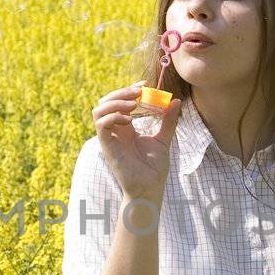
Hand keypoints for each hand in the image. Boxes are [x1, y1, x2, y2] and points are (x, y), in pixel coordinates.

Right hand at [91, 82, 181, 201]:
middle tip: (139, 92)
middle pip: (106, 101)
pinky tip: (128, 119)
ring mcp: (110, 137)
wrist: (150, 187)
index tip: (145, 86)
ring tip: (133, 104)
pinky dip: (112, 117)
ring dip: (115, 102)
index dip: (129, 90)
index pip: (120, 101)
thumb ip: (168, 120)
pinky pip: (101, 125)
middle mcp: (115, 130)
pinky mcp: (107, 146)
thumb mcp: (164, 139)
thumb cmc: (154, 168)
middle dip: (121, 92)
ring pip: (99, 110)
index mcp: (126, 127)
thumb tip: (175, 101)